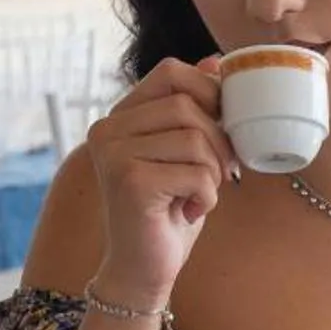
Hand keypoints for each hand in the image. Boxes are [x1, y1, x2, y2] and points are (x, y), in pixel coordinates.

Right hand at [84, 57, 235, 310]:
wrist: (144, 269)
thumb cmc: (169, 210)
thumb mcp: (186, 154)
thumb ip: (193, 109)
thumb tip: (215, 60)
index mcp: (120, 116)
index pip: (171, 72)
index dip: (209, 92)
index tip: (222, 127)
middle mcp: (108, 130)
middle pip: (188, 106)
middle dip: (220, 141)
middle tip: (220, 173)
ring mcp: (114, 154)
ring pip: (196, 139)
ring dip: (214, 173)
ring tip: (200, 195)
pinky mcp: (130, 181)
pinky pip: (196, 173)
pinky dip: (208, 196)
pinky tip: (190, 211)